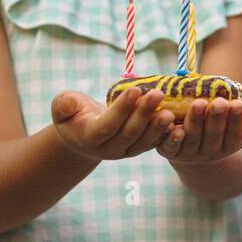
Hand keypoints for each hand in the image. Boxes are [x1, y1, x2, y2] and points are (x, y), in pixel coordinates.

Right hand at [51, 87, 175, 161]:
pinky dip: (166, 134)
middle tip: (158, 94)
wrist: (85, 132)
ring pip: (144, 141)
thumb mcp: (63, 107)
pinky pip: (154, 143)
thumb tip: (67, 103)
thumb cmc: (74, 114)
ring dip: (158, 126)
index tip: (135, 90)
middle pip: (129, 133)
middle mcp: (109, 149)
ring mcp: (126, 151)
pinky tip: (178, 121)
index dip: (121, 109)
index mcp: (89, 138)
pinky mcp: (139, 148)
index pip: (107, 125)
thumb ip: (63, 105)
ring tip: (171, 110)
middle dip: (144, 113)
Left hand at [155, 96, 241, 165]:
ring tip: (197, 104)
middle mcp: (211, 150)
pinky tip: (170, 122)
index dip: (236, 119)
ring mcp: (189, 152)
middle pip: (214, 135)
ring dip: (194, 122)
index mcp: (232, 143)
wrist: (197, 145)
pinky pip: (168, 145)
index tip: (238, 104)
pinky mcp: (168, 150)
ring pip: (192, 138)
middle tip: (218, 101)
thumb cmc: (227, 128)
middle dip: (217, 118)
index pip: (236, 132)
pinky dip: (168, 135)